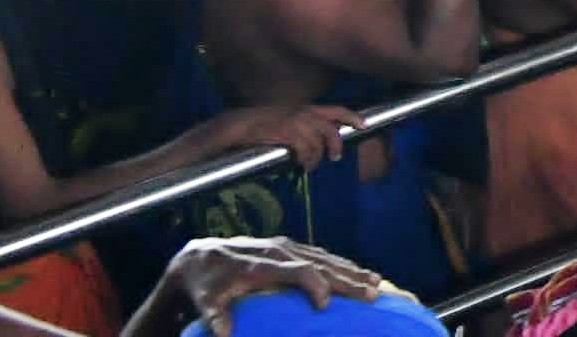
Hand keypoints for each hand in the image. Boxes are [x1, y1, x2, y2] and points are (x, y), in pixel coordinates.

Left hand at [152, 235, 393, 336]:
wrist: (200, 256)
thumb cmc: (206, 284)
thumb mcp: (205, 302)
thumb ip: (216, 316)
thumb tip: (225, 335)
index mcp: (260, 265)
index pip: (297, 271)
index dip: (314, 286)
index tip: (326, 305)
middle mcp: (277, 252)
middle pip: (319, 264)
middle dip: (347, 279)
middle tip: (371, 294)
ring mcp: (285, 247)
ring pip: (324, 258)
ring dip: (351, 271)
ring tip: (375, 282)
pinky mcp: (288, 247)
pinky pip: (320, 255)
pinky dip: (341, 265)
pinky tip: (357, 272)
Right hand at [198, 105, 349, 170]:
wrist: (233, 126)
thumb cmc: (257, 128)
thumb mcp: (282, 121)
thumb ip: (299, 128)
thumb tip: (313, 145)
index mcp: (302, 108)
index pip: (335, 109)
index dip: (352, 117)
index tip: (364, 125)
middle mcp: (302, 112)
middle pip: (331, 127)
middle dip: (336, 143)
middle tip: (336, 157)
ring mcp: (294, 121)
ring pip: (319, 141)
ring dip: (317, 157)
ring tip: (310, 166)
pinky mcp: (285, 132)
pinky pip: (305, 148)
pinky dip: (307, 158)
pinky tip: (301, 165)